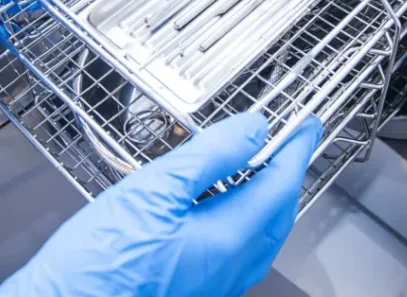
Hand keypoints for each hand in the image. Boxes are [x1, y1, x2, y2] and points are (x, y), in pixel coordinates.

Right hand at [0, 112, 321, 296]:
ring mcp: (215, 285)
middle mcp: (230, 269)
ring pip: (261, 237)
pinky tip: (221, 208)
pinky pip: (239, 252)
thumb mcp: (154, 189)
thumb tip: (253, 129)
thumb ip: (210, 156)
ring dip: (269, 198)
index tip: (308, 125)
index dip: (297, 150)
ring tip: (260, 168)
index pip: (281, 185)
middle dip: (288, 175)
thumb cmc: (99, 261)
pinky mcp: (194, 291)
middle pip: (278, 215)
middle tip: (291, 144)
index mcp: (228, 239)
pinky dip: (245, 220)